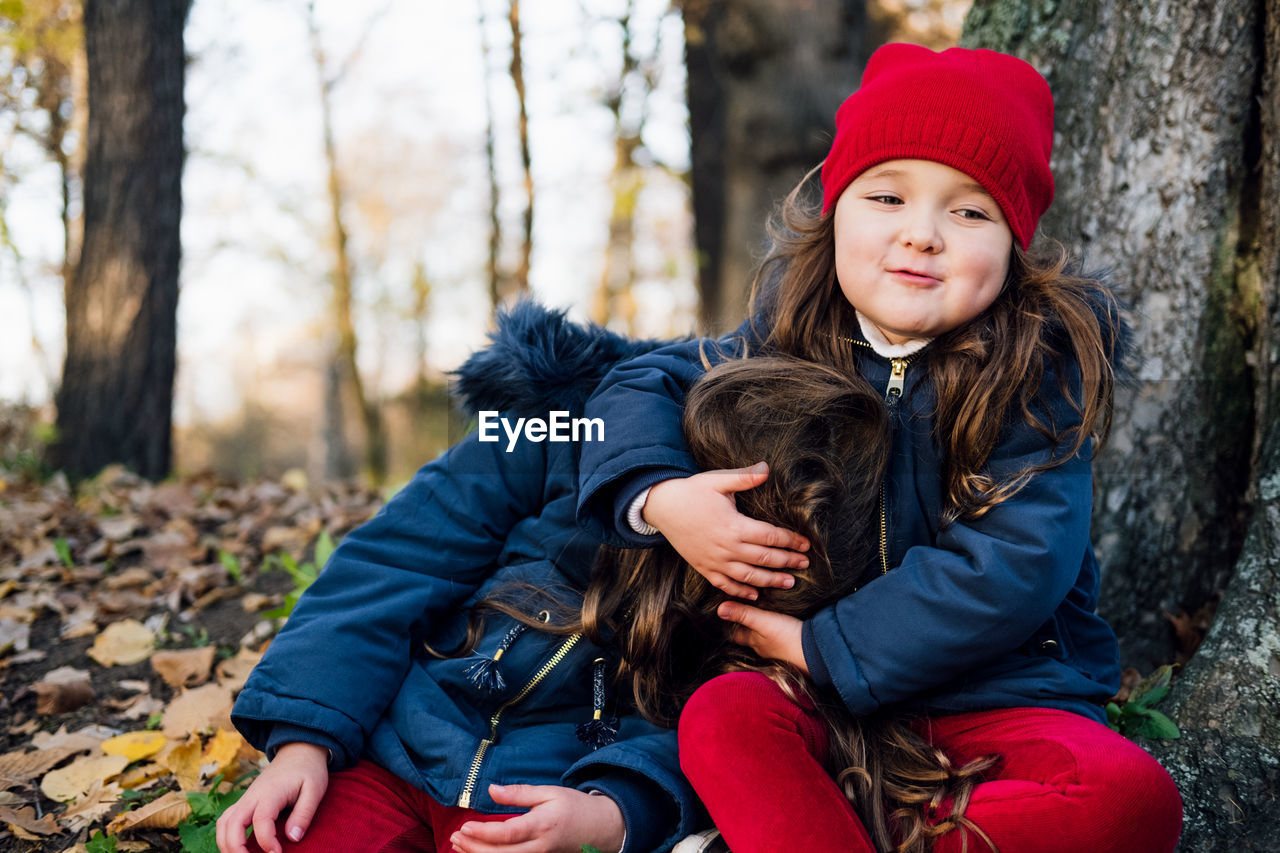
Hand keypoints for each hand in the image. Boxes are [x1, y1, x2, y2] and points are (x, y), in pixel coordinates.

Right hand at [216, 742, 328, 852]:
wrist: (298, 751)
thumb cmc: (308, 771)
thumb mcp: (314, 790)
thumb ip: (304, 814)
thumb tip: (293, 838)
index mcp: (271, 792)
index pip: (261, 820)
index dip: (266, 841)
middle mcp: (253, 796)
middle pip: (231, 824)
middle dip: (236, 848)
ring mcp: (246, 798)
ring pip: (223, 823)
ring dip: (226, 844)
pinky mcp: (245, 802)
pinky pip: (226, 820)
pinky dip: (225, 836)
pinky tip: (237, 848)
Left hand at [449, 784, 624, 852]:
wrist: (601, 828)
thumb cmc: (574, 807)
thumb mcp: (549, 792)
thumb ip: (520, 793)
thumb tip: (492, 789)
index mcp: (542, 825)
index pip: (507, 833)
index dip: (483, 833)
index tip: (464, 827)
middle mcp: (540, 847)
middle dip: (474, 848)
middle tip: (454, 838)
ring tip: (459, 846)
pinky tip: (479, 852)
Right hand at [643, 463, 809, 598]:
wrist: (662, 507)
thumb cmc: (692, 491)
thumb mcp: (718, 480)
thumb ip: (744, 477)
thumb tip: (767, 467)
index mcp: (734, 526)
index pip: (770, 536)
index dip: (790, 541)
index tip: (806, 544)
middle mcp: (726, 548)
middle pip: (764, 558)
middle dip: (787, 562)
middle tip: (805, 564)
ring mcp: (714, 561)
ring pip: (749, 576)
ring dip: (771, 581)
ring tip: (789, 582)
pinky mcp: (704, 567)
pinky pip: (725, 584)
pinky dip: (741, 592)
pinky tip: (755, 595)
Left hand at [718, 600, 807, 674]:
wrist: (818, 653)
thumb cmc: (789, 638)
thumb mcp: (764, 622)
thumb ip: (744, 615)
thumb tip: (719, 610)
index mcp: (754, 642)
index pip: (735, 634)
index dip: (729, 625)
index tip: (724, 615)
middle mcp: (764, 649)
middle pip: (749, 638)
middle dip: (744, 628)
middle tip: (740, 615)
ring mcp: (778, 651)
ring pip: (764, 640)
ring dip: (761, 631)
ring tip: (760, 620)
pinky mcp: (793, 648)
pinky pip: (780, 641)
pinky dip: (777, 634)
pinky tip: (781, 628)